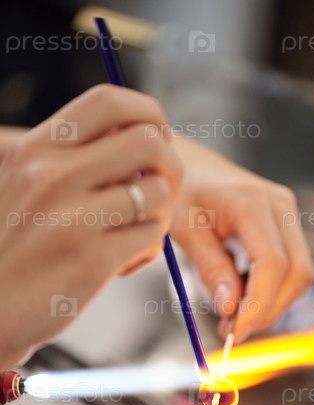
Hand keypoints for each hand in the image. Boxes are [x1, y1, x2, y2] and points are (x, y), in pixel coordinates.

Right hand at [0, 84, 182, 368]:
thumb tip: (138, 136)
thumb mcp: (23, 184)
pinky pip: (151, 236)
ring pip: (157, 192)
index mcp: (36, 150)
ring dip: (159, 215)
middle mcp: (53, 176)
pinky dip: (147, 250)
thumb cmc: (14, 247)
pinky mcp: (91, 260)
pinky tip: (121, 264)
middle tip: (159, 192)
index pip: (108, 101)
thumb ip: (69, 159)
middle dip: (169, 166)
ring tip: (132, 235)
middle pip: (148, 142)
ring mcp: (73, 218)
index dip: (148, 113)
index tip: (156, 138)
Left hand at [170, 137, 313, 342]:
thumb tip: (231, 309)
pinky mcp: (283, 223)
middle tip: (232, 330)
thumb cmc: (179, 190)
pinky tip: (241, 294)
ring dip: (271, 302)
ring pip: (298, 272)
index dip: (259, 304)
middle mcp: (279, 205)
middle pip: (296, 272)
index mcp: (251, 202)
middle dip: (269, 309)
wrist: (184, 162)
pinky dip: (271, 288)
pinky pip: (290, 264)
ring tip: (233, 316)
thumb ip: (210, 268)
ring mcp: (286, 213)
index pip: (273, 264)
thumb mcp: (184, 230)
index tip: (235, 331)